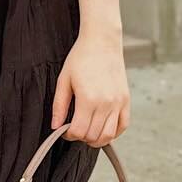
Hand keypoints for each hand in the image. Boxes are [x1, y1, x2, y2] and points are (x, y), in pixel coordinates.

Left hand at [51, 25, 130, 146]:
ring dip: (96, 139)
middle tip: (74, 128)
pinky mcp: (126, 100)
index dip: (68, 135)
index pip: (79, 131)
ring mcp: (118, 103)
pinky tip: (103, 128)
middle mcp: (106, 103)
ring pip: (109, 135)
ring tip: (88, 131)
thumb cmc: (81, 58)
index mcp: (88, 99)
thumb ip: (59, 105)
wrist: (102, 41)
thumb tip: (55, 126)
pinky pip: (123, 126)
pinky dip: (114, 133)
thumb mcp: (64, 80)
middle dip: (81, 137)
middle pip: (93, 136)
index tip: (64, 130)